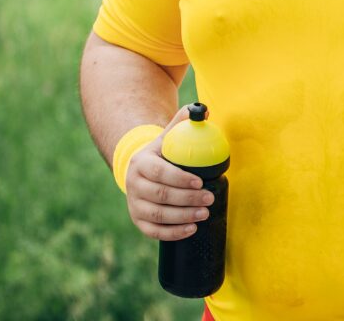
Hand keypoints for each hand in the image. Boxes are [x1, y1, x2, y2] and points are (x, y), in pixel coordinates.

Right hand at [125, 104, 214, 240]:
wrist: (141, 170)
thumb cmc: (162, 153)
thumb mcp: (168, 136)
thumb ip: (184, 122)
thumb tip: (205, 111)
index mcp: (141, 162)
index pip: (159, 172)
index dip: (179, 178)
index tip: (199, 182)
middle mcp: (133, 184)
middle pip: (159, 195)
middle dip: (186, 199)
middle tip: (209, 198)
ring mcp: (134, 203)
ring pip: (157, 214)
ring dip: (182, 217)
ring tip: (204, 213)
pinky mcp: (138, 219)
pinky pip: (153, 230)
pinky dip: (172, 233)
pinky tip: (191, 229)